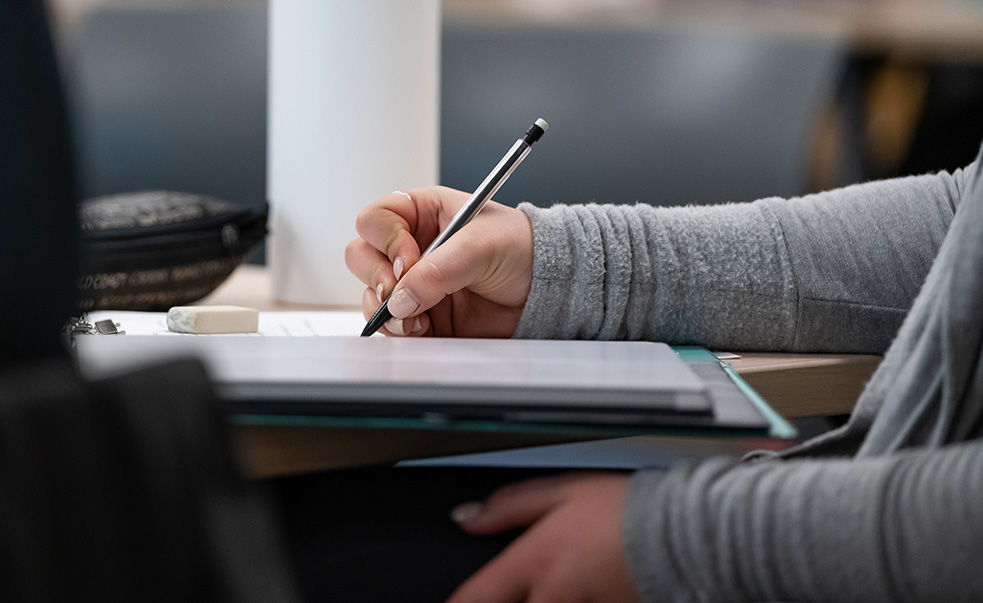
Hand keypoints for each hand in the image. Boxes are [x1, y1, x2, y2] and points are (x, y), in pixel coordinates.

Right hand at [345, 186, 533, 337]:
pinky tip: (421, 329)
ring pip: (371, 294)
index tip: (409, 261)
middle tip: (399, 292)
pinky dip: (398, 330)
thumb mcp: (483, 246)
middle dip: (377, 277)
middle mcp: (412, 247)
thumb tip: (401, 299)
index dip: (385, 240)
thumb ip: (440, 270)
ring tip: (416, 318)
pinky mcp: (422, 315)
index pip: (376, 219)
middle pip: (362, 256)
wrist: (549, 289)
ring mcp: (414, 283)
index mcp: (423, 213)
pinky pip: (391, 324)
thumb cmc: (524, 250)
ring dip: (385, 309)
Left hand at [447, 472, 640, 602]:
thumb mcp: (561, 492)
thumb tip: (467, 517)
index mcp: (535, 563)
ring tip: (558, 588)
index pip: (476, 598)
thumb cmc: (627, 512)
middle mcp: (554, 599)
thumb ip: (508, 506)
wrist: (685, 535)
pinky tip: (582, 592)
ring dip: (545, 602)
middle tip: (527, 588)